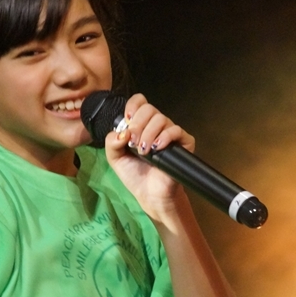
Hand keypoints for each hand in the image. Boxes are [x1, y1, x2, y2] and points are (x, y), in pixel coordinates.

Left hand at [103, 93, 195, 223]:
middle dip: (138, 124)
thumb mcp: (115, 158)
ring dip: (148, 134)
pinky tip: (157, 148)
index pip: (140, 102)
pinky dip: (165, 137)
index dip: (133, 106)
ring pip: (161, 119)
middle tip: (133, 143)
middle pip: (149, 109)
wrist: (149, 194)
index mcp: (141, 125)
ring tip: (143, 151)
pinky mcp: (184, 143)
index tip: (127, 121)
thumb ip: (111, 142)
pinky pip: (176, 130)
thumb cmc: (135, 175)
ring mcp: (170, 133)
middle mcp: (156, 126)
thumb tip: (122, 132)